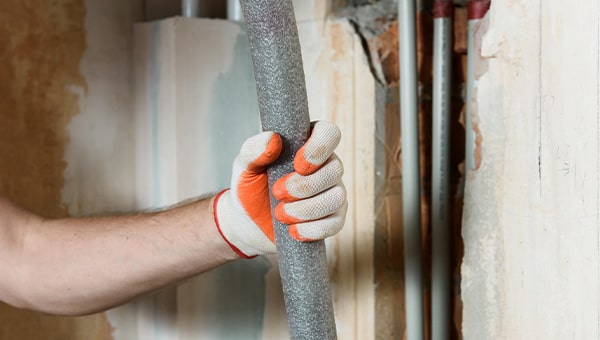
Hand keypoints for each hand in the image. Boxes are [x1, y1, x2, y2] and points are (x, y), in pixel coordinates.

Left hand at [213, 121, 346, 257]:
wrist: (247, 223)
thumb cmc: (250, 187)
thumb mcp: (244, 166)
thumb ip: (253, 150)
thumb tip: (273, 139)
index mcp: (307, 145)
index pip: (329, 133)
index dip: (319, 147)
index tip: (298, 164)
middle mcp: (326, 167)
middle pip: (335, 169)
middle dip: (305, 185)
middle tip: (277, 192)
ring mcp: (332, 193)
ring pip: (336, 197)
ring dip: (306, 208)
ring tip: (280, 214)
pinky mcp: (332, 220)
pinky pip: (335, 224)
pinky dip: (312, 229)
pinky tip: (293, 230)